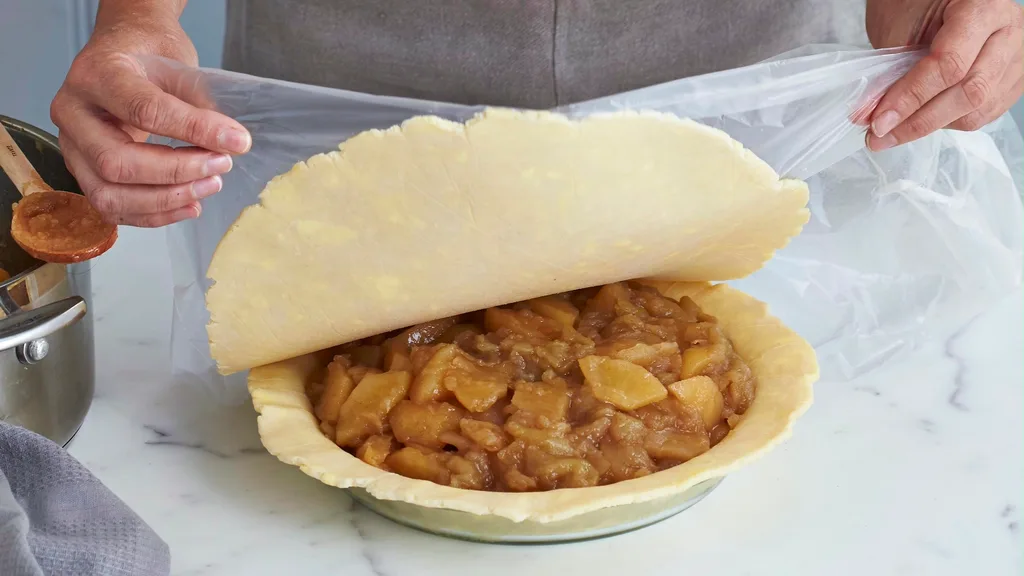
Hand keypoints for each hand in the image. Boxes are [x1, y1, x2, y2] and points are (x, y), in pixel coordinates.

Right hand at [50, 15, 250, 226]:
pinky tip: (190, 205)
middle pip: (117, 162)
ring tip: (210, 186)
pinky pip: (111, 207)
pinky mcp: (81, 172)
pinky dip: (155, 215)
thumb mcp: (177, 64)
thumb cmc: (150, 55)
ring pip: (109, 194)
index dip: (195, 130)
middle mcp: (72, 112)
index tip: (237, 141)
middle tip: (221, 165)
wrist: (124, 52)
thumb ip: (199, 102)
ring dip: (166, 200)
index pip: (144, 110)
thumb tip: (230, 143)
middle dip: (177, 172)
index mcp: (95, 74)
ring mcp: (71, 146)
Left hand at [865, 0, 1023, 150]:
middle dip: (920, 121)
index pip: (950, 64)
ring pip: (978, 109)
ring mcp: (1016, 59)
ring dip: (932, 126)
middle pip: (970, 92)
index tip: (880, 120)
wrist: (936, 2)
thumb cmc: (916, 6)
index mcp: (983, 9)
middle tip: (881, 134)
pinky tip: (921, 120)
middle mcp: (1009, 33)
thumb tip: (872, 116)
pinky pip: (982, 114)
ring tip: (895, 130)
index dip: (912, 97)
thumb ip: (892, 70)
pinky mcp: (1012, 81)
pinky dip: (947, 123)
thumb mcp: (900, 27)